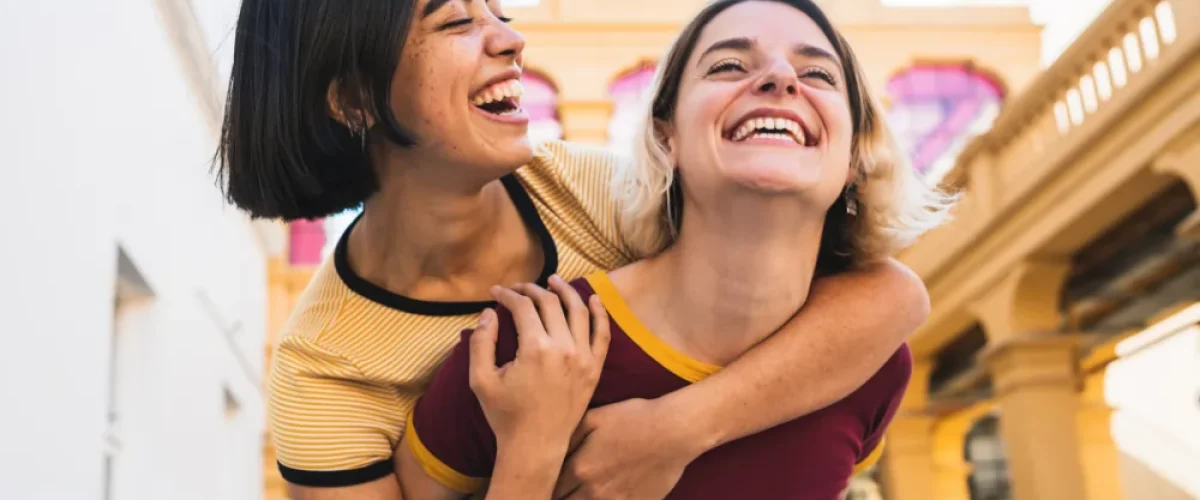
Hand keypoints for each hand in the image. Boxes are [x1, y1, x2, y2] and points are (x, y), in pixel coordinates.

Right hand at [469, 276, 610, 457]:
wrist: (535, 446)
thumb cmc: (505, 415)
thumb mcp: (481, 380)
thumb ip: (481, 342)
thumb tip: (488, 312)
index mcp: (535, 348)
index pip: (523, 307)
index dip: (507, 295)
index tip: (496, 292)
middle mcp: (564, 348)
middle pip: (550, 303)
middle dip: (532, 290)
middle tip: (518, 288)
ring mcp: (583, 358)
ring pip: (578, 311)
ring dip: (565, 291)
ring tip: (553, 281)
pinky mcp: (594, 369)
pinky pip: (602, 334)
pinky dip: (599, 313)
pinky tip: (593, 299)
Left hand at [553, 398, 705, 498]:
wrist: (673, 432)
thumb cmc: (633, 419)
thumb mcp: (594, 418)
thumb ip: (567, 437)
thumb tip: (547, 451)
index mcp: (579, 468)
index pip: (549, 488)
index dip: (544, 486)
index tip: (542, 482)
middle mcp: (593, 491)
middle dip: (558, 497)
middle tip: (558, 490)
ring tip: (580, 492)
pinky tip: (602, 496)